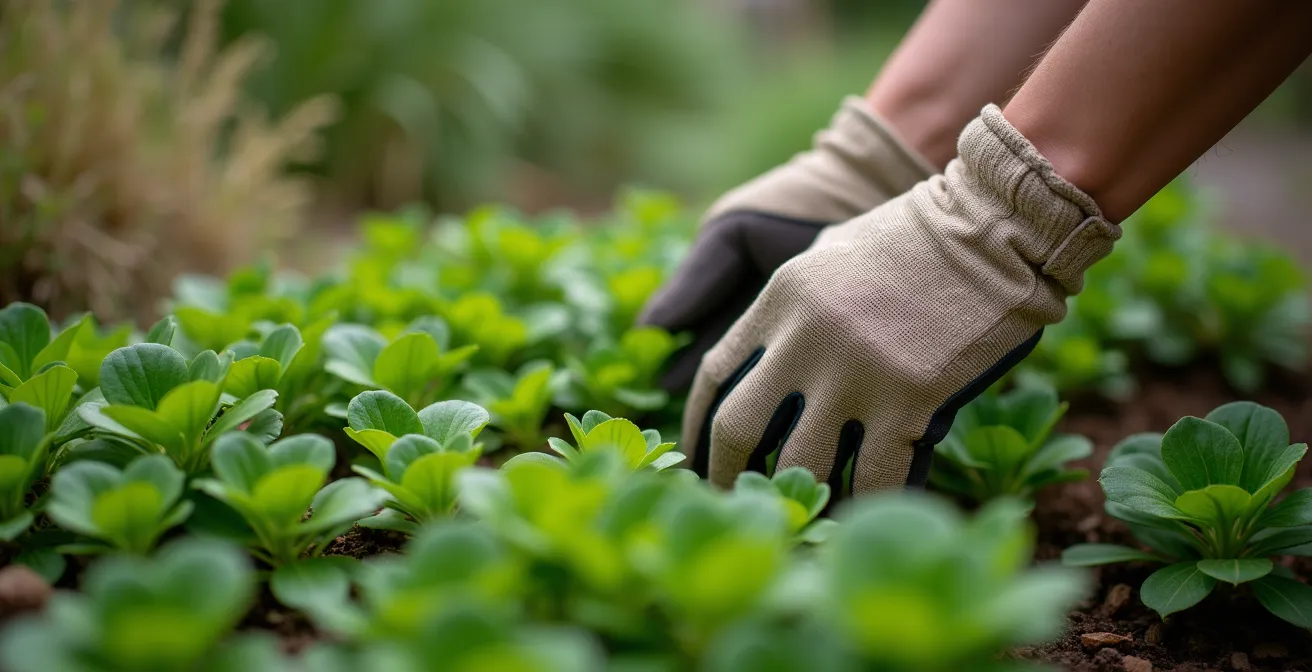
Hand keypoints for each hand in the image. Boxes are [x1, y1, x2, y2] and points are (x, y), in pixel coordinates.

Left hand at [681, 106, 1120, 495]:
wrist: (993, 226)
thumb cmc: (919, 236)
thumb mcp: (832, 253)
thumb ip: (793, 305)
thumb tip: (772, 353)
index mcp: (780, 299)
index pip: (716, 371)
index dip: (698, 422)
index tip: (698, 451)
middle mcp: (804, 339)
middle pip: (739, 425)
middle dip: (725, 472)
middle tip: (728, 500)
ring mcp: (854, 371)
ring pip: (800, 461)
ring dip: (796, 497)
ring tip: (795, 520)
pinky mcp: (908, 397)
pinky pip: (873, 474)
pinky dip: (865, 503)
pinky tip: (861, 518)